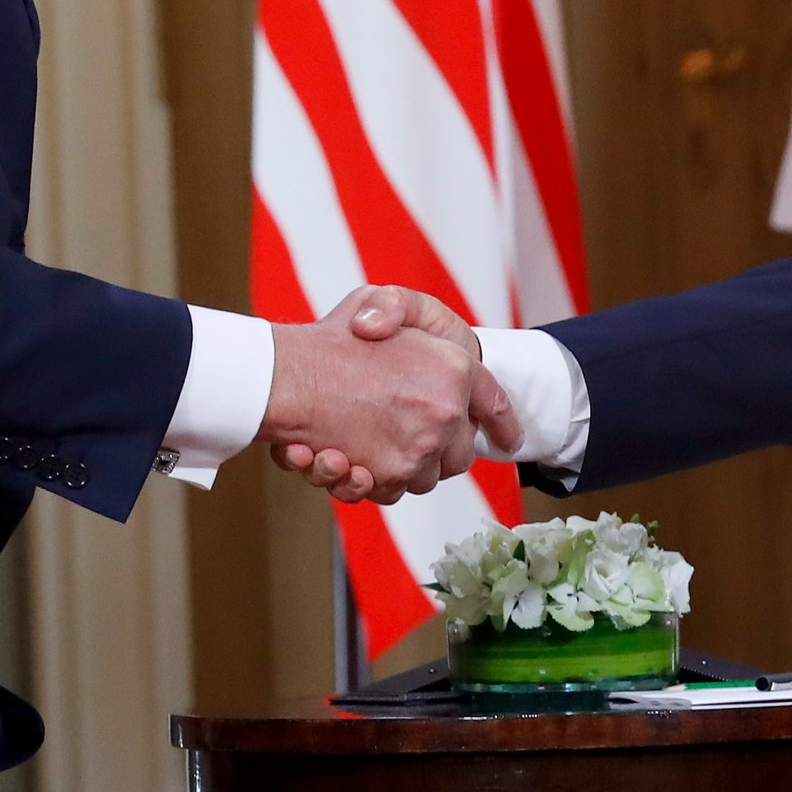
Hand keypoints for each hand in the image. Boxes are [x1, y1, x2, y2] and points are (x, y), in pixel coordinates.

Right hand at [262, 287, 520, 503]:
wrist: (281, 376)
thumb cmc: (329, 338)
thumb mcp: (376, 300)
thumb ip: (402, 311)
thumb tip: (407, 340)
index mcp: (454, 368)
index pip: (494, 403)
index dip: (503, 423)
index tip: (510, 438)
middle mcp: (445, 412)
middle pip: (460, 453)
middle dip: (442, 449)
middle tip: (408, 434)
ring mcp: (419, 448)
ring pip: (426, 476)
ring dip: (403, 467)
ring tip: (364, 446)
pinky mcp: (389, 476)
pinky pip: (392, 491)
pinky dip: (370, 482)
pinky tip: (341, 461)